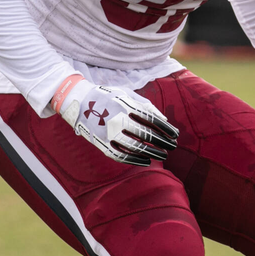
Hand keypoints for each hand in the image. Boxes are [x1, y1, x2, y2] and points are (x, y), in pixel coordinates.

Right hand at [53, 75, 178, 166]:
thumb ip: (146, 105)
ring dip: (152, 153)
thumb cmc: (108, 96)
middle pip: (145, 134)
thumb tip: (164, 120)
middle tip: (173, 147)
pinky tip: (146, 161)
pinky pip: (120, 156)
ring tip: (163, 156)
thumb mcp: (126, 93)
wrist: (79, 102)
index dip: (166, 129)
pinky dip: (134, 160)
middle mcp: (117, 119)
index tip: (176, 135)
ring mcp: (108, 133)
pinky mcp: (101, 144)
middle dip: (162, 142)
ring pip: (135, 147)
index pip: (151, 119)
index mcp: (125, 105)